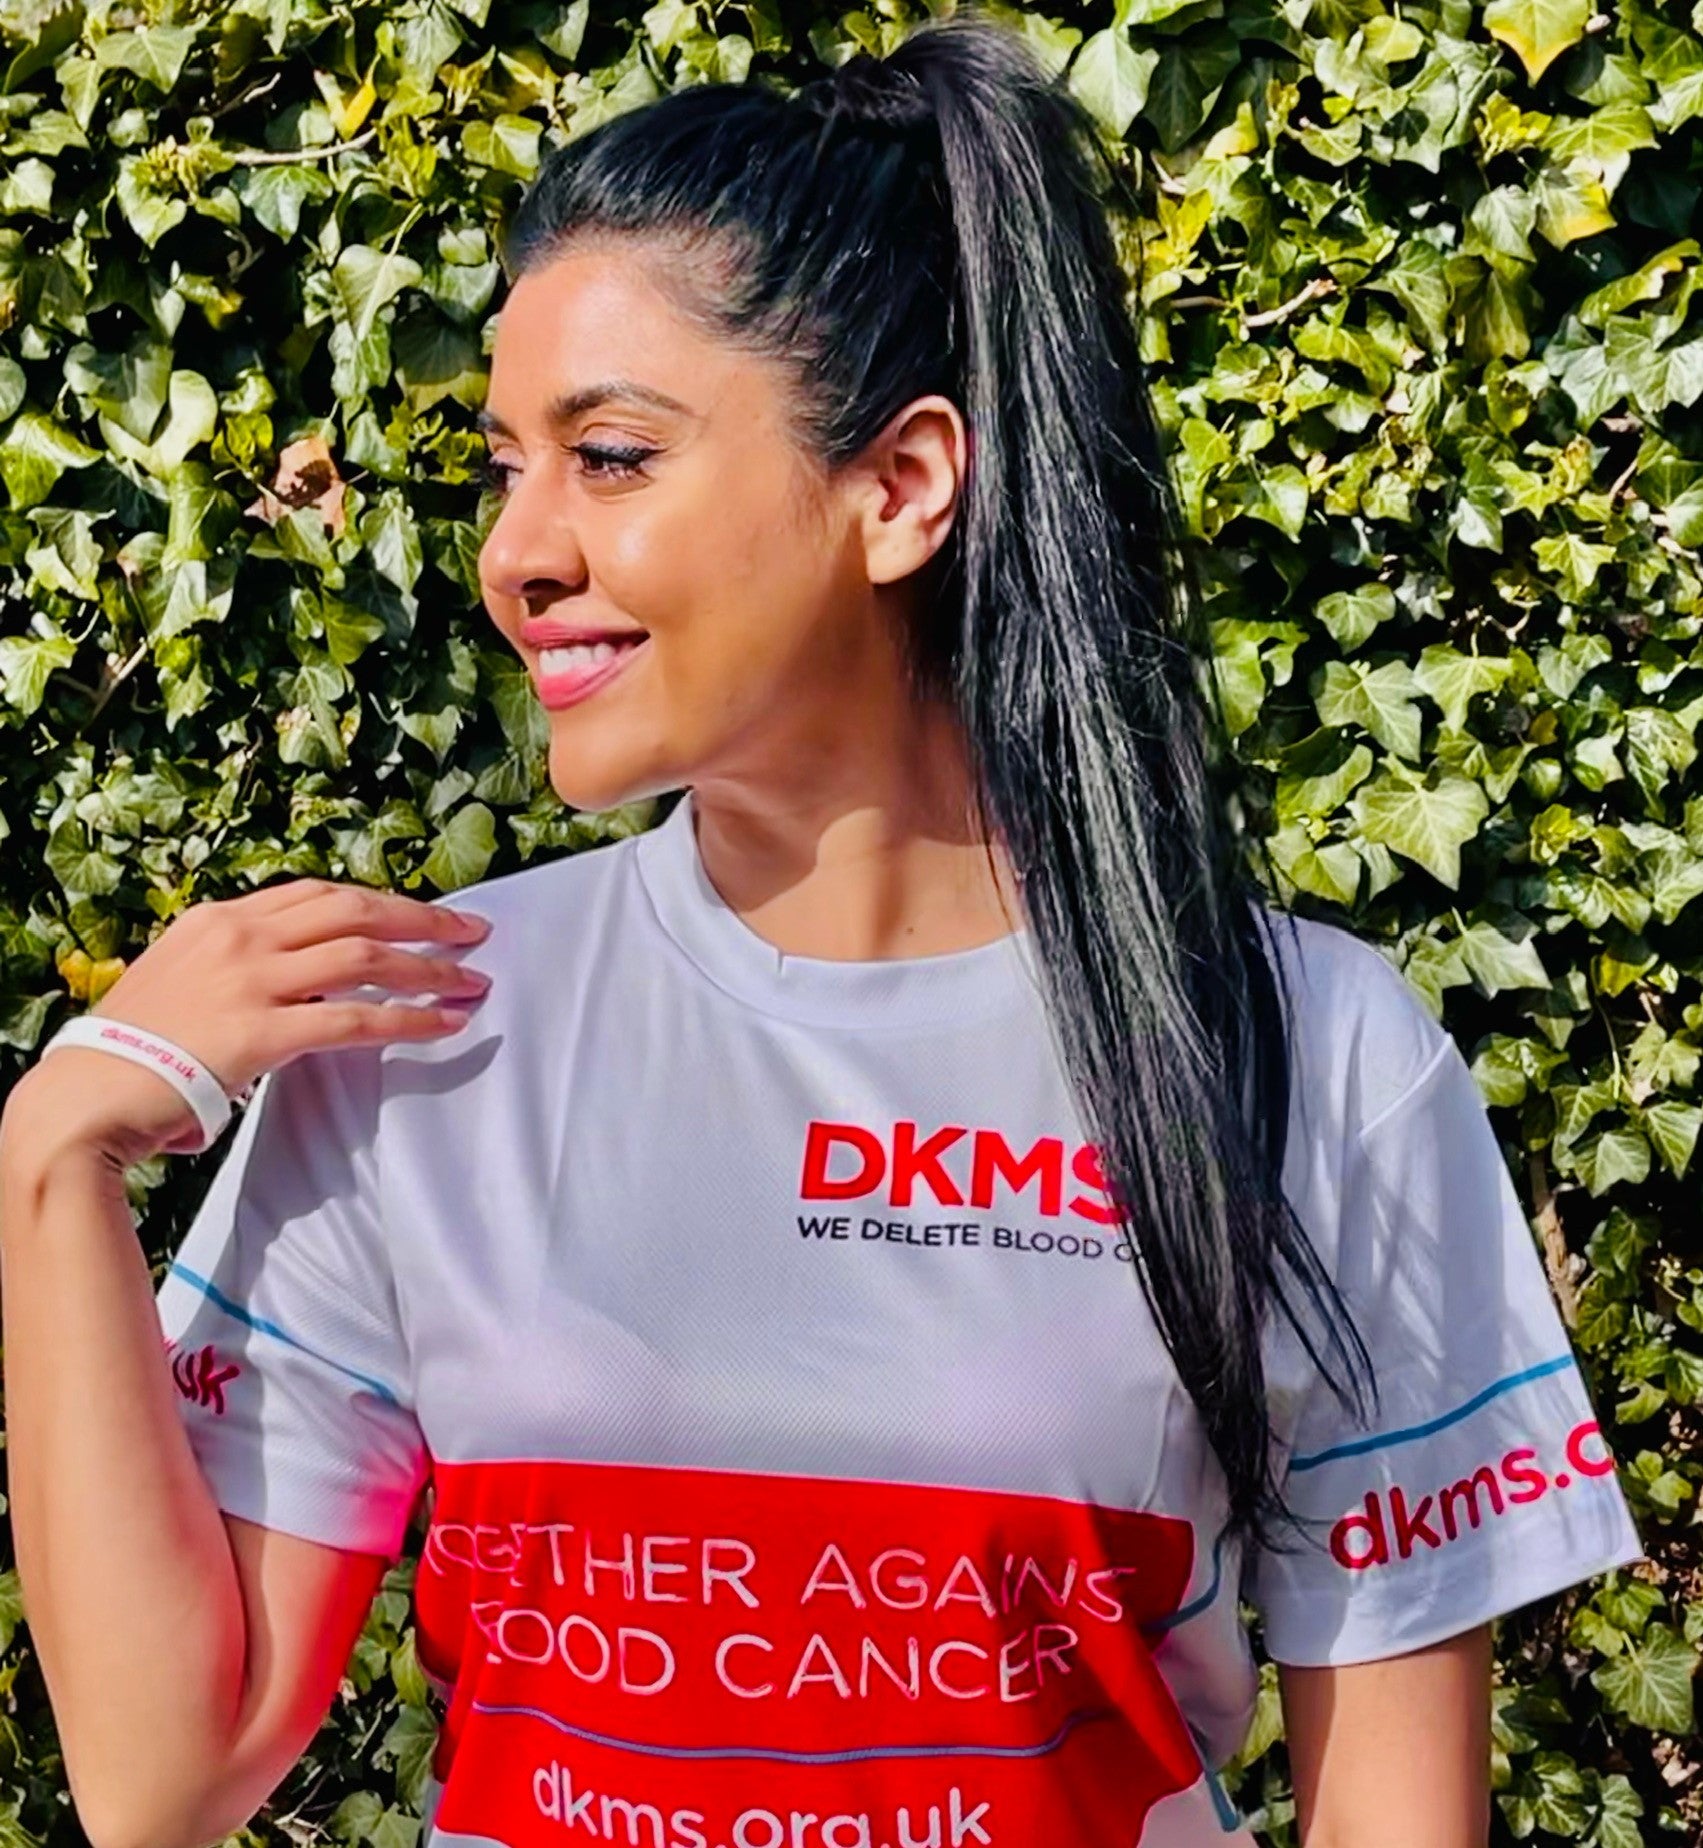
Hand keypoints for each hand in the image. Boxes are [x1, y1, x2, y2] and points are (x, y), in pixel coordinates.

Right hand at [9, 881, 491, 1165]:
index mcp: (218, 920)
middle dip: (421, 918)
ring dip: (428, 967)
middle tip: (471, 930)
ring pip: (365, 956)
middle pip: (354, 909)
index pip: (316, 893)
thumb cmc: (131, 1055)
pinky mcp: (263, 1032)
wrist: (86, 1096)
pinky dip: (409, 1019)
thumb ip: (234, 971)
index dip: (377, 900)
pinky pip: (356, 1018)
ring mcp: (251, 981)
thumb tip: (288, 989)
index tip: (419, 912)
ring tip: (471, 980)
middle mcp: (239, 938)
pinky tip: (445, 1024)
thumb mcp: (179, 982)